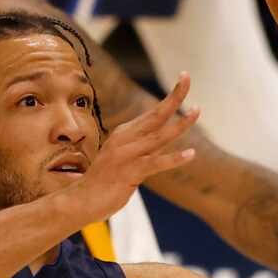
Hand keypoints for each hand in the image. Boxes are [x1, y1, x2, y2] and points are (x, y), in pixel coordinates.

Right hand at [67, 71, 197, 222]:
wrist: (80, 200)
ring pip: (158, 136)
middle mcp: (125, 140)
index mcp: (124, 134)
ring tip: (197, 110)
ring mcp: (126, 155)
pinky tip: (191, 154)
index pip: (152, 113)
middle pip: (155, 115)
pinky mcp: (129, 172)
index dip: (171, 97)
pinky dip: (174, 159)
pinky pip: (155, 164)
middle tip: (186, 77)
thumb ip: (141, 148)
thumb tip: (161, 140)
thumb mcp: (121, 158)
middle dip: (174, 96)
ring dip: (180, 124)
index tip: (184, 78)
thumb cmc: (102, 182)